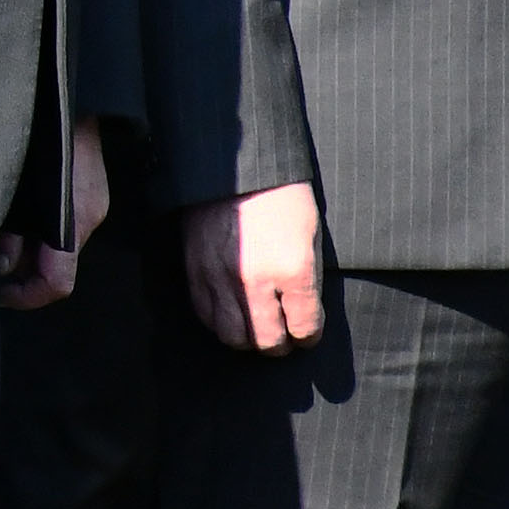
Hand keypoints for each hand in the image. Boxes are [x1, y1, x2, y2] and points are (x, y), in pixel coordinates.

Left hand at [0, 116, 112, 310]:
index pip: (58, 282)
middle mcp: (88, 219)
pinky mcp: (83, 194)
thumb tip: (1, 262)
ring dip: (21, 251)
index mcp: (78, 219)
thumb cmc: (45, 130)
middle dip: (19, 272)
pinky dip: (31, 233)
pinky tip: (4, 219)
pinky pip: (56, 228)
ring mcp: (89, 206)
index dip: (26, 296)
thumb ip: (12, 225)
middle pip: (54, 268)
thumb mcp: (21, 181)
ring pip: (53, 249)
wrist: (68, 90)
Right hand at [184, 180, 325, 351]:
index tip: (307, 332)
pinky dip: (220, 322)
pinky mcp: (196, 268)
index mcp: (294, 270)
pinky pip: (205, 314)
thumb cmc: (283, 196)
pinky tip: (230, 314)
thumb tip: (303, 313)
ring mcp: (222, 276)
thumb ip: (308, 279)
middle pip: (268, 341)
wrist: (237, 163)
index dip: (309, 335)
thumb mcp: (312, 234)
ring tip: (255, 330)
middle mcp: (256, 280)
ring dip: (248, 339)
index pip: (304, 329)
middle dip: (280, 345)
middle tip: (283, 336)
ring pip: (233, 337)